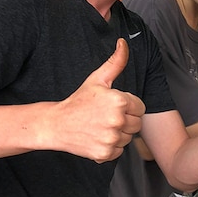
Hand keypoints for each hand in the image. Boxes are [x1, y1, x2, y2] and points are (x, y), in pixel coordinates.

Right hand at [50, 39, 144, 161]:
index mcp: (119, 101)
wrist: (57, 124)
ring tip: (101, 126)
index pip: (140, 107)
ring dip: (118, 134)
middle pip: (137, 124)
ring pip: (128, 138)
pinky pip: (119, 151)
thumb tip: (124, 43)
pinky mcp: (105, 153)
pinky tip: (98, 137)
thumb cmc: (78, 101)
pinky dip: (110, 147)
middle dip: (125, 120)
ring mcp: (111, 138)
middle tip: (106, 116)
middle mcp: (117, 121)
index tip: (113, 106)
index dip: (128, 106)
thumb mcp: (97, 79)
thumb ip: (115, 62)